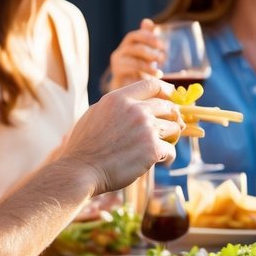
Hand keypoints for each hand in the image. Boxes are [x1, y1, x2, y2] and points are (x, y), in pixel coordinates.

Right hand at [56, 79, 183, 194]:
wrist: (80, 171)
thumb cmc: (85, 147)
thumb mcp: (96, 114)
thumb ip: (118, 107)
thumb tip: (138, 104)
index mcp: (119, 99)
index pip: (152, 85)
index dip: (168, 91)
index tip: (174, 97)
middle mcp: (135, 110)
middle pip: (169, 108)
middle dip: (172, 119)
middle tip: (169, 131)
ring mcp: (146, 128)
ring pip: (174, 128)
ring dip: (169, 139)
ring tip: (158, 149)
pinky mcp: (153, 148)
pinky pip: (171, 150)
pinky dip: (167, 158)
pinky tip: (160, 162)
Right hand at [108, 19, 164, 90]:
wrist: (128, 85)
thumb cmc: (140, 65)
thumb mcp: (147, 51)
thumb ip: (148, 37)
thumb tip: (147, 21)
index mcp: (128, 44)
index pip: (135, 36)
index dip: (148, 38)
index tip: (161, 44)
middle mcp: (120, 51)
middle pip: (135, 48)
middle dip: (151, 53)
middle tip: (163, 59)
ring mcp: (117, 63)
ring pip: (134, 62)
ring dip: (149, 67)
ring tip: (160, 72)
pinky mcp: (118, 74)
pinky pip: (131, 74)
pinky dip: (145, 75)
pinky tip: (155, 77)